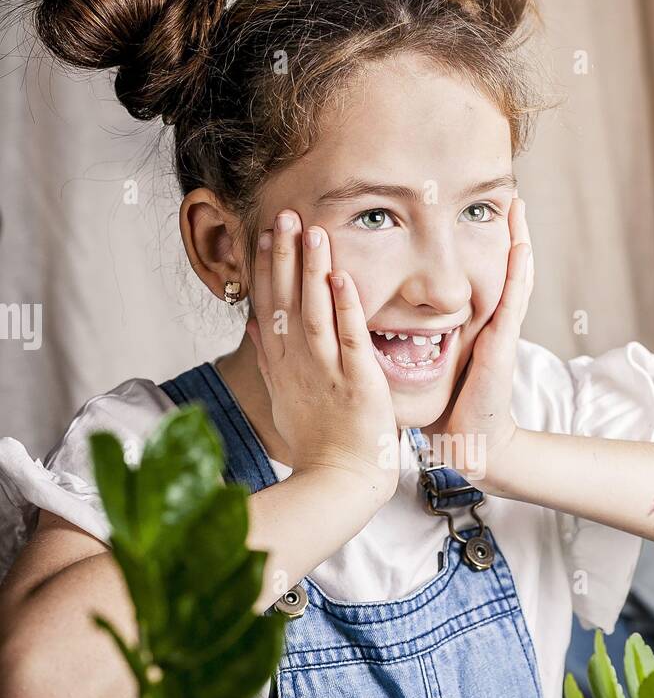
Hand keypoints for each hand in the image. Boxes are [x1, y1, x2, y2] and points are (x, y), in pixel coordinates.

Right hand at [246, 210, 399, 502]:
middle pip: (286, 301)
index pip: (269, 306)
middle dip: (284, 256)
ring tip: (312, 231)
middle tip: (283, 215)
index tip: (265, 234)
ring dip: (312, 270)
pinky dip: (345, 308)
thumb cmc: (317, 445)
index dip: (267, 268)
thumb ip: (269, 360)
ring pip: (314, 312)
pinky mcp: (356, 382)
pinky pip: (349, 338)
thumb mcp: (282, 399)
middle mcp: (299, 364)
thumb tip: (252, 327)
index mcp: (282, 366)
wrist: (339, 482)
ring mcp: (326, 372)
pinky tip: (343, 277)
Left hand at [434, 196, 532, 486]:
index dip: (471, 243)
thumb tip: (370, 317)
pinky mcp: (501, 343)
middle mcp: (485, 321)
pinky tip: (520, 246)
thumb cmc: (441, 404)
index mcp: (468, 323)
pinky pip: (512, 301)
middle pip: (496, 266)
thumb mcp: (420, 359)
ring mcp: (497, 330)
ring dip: (517, 239)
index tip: (465, 208)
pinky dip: (518, 272)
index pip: (471, 274)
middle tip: (507, 194)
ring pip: (511, 275)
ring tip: (517, 205)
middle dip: (503, 231)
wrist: (463, 437)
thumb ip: (405, 336)